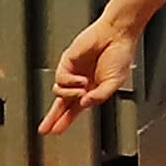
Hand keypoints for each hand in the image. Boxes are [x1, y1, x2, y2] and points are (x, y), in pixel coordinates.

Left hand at [40, 17, 138, 134]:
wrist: (116, 34)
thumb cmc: (120, 54)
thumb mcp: (115, 82)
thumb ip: (100, 96)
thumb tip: (84, 104)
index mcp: (92, 90)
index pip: (74, 110)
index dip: (65, 121)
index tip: (56, 131)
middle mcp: (80, 83)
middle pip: (61, 104)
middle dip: (53, 118)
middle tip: (45, 129)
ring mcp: (73, 73)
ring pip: (59, 92)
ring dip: (70, 95)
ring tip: (82, 90)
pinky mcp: (67, 62)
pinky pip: (61, 79)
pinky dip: (71, 82)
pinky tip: (82, 79)